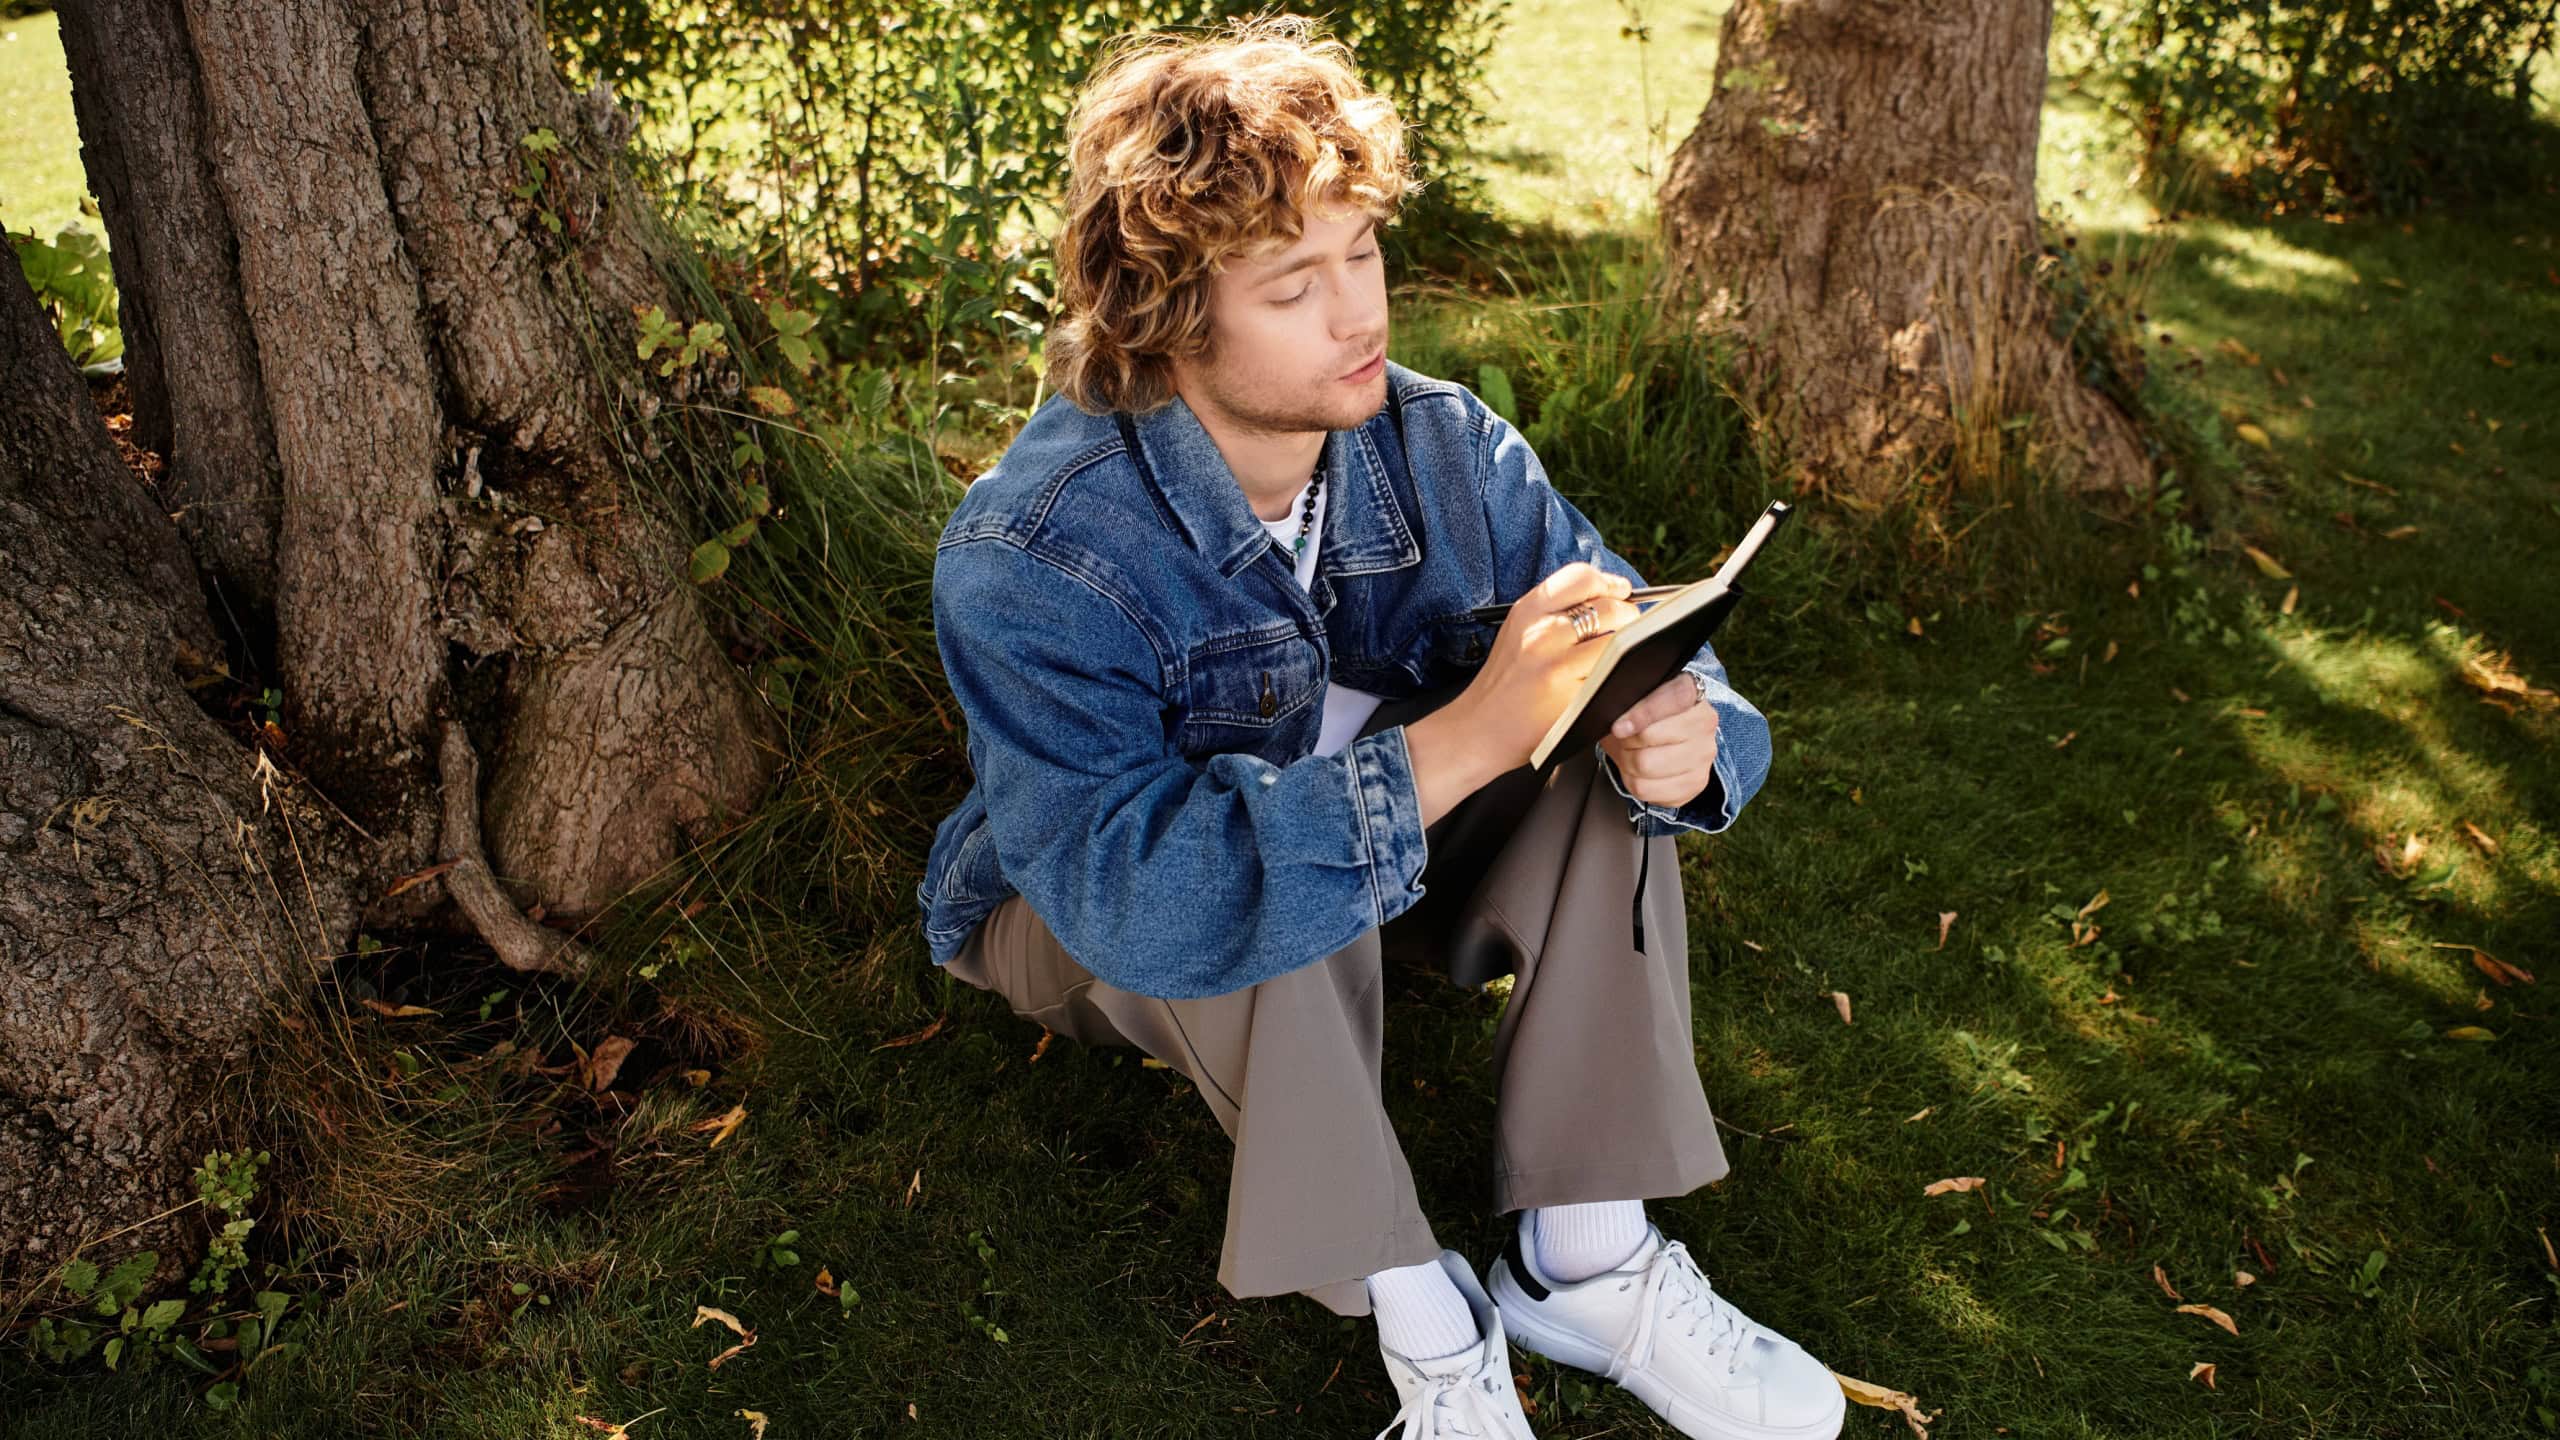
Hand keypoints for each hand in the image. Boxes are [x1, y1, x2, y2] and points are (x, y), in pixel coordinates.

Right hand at [1456, 561, 1642, 772]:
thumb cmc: (1505, 679)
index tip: (1620, 592)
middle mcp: (1542, 633)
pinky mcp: (1572, 698)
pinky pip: (1611, 676)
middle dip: (1628, 614)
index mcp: (1528, 610)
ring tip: (1619, 651)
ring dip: (1627, 645)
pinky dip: (1618, 675)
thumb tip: (1610, 594)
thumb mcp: (1518, 630)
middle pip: (1609, 607)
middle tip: (1628, 624)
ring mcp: (1558, 667)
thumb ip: (1555, 609)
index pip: (1582, 577)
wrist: (1480, 728)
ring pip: (1616, 642)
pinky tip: (1608, 678)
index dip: (1609, 582)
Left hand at [1598, 671, 1718, 810]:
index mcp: (1692, 692)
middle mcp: (1704, 723)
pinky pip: (1648, 790)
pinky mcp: (1696, 782)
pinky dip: (1633, 783)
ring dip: (1627, 763)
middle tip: (1624, 739)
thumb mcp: (1637, 699)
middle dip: (1626, 741)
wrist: (1668, 739)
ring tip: (1630, 755)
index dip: (1642, 714)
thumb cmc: (1648, 717)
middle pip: (1649, 736)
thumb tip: (1619, 724)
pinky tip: (1638, 773)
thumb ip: (1629, 703)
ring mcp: (1704, 754)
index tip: (1618, 727)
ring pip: (1646, 766)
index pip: (1672, 698)